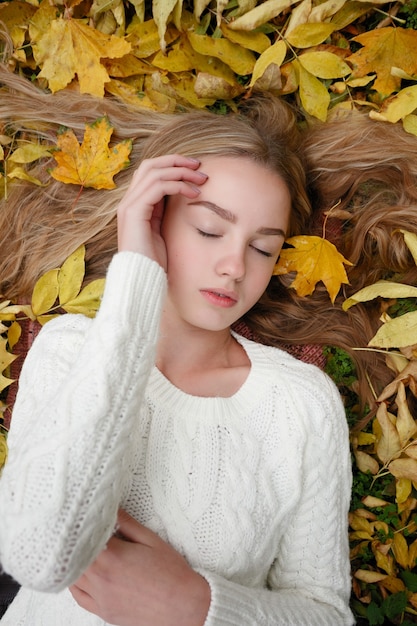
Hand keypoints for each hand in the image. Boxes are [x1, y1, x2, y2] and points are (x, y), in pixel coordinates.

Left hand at [70, 510, 210, 625]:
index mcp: (113, 557)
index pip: (86, 536)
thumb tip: (111, 509)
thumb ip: (127, 524)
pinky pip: (79, 597)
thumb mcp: (151, 540)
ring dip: (74, 562)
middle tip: (82, 530)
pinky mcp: (104, 611)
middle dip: (77, 542)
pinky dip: (75, 584)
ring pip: (73, 576)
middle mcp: (102, 579)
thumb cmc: (172, 573)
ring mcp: (101, 598)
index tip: (85, 516)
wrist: (184, 606)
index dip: (84, 525)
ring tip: (82, 549)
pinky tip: (82, 574)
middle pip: (74, 556)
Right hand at [117, 155, 207, 268]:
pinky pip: (158, 187)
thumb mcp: (163, 231)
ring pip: (155, 172)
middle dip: (177, 161)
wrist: (142, 279)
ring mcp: (129, 205)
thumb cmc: (154, 261)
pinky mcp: (134, 212)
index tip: (195, 170)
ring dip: (181, 172)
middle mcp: (128, 201)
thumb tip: (182, 198)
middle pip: (150, 165)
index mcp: (135, 204)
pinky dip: (178, 185)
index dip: (172, 166)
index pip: (151, 173)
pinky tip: (194, 193)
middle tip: (199, 166)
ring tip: (202, 179)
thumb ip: (165, 213)